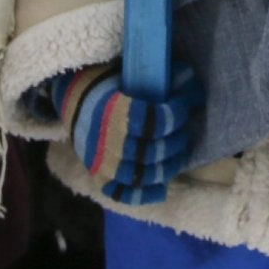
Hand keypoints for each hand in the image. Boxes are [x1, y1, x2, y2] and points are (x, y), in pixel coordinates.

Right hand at [61, 63, 204, 203]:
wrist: (74, 100)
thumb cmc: (107, 84)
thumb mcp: (130, 74)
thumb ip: (160, 80)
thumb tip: (194, 87)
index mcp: (114, 113)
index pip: (156, 122)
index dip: (176, 115)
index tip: (182, 105)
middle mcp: (108, 143)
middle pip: (154, 151)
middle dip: (176, 141)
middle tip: (183, 131)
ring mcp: (103, 165)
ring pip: (145, 175)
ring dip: (168, 166)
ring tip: (177, 154)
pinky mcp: (100, 178)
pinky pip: (124, 194)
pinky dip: (145, 194)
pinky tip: (161, 185)